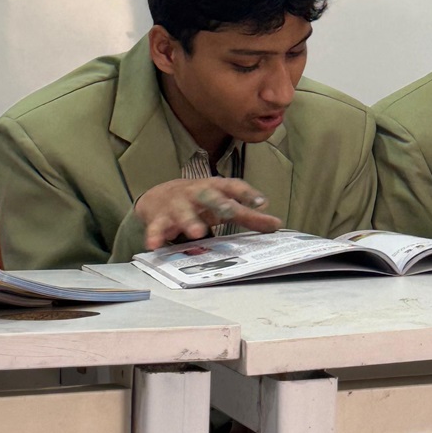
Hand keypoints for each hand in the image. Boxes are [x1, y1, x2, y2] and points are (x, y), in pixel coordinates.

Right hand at [135, 178, 282, 250]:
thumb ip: (248, 215)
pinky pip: (156, 227)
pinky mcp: (159, 218)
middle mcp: (197, 193)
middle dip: (219, 203)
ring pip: (184, 211)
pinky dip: (155, 236)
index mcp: (215, 188)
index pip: (233, 187)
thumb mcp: (224, 205)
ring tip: (197, 233)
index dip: (247, 193)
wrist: (159, 196)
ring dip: (190, 221)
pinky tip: (155, 245)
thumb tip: (277, 224)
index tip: (263, 203)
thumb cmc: (200, 202)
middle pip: (209, 196)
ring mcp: (177, 204)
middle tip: (230, 211)